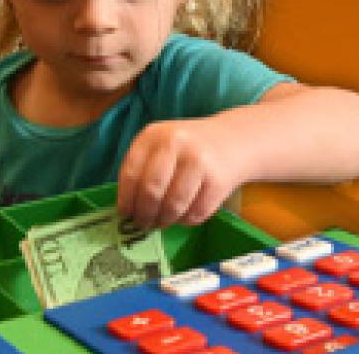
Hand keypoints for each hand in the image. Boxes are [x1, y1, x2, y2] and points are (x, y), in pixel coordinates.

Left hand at [116, 118, 238, 229]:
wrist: (233, 140)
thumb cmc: (187, 147)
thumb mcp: (161, 144)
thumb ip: (142, 167)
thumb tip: (127, 208)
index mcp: (154, 134)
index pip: (131, 173)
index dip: (126, 198)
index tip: (126, 213)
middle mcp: (176, 144)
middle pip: (151, 190)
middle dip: (144, 214)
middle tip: (143, 223)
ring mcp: (199, 161)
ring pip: (173, 205)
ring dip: (164, 220)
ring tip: (162, 222)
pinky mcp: (219, 181)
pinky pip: (195, 213)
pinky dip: (185, 221)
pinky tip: (182, 215)